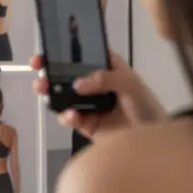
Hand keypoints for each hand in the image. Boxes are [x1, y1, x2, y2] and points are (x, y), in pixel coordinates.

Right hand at [29, 52, 164, 137]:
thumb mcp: (130, 84)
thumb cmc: (148, 108)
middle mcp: (96, 85)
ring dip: (52, 93)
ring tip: (46, 90)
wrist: (152, 141)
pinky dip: (66, 116)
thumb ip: (105, 78)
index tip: (49, 51)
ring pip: (63, 96)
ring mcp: (89, 105)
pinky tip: (71, 115)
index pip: (83, 56)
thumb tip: (80, 83)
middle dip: (50, 71)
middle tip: (39, 70)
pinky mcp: (86, 124)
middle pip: (67, 75)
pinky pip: (69, 118)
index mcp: (107, 69)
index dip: (65, 52)